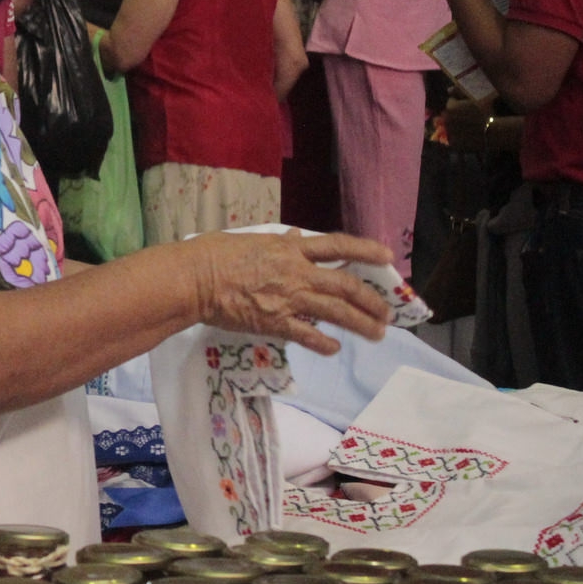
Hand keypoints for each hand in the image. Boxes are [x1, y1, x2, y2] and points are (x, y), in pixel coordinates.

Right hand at [191, 230, 393, 355]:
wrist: (195, 279)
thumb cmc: (214, 254)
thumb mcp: (251, 240)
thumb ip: (278, 242)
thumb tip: (297, 236)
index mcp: (290, 249)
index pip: (337, 246)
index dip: (365, 250)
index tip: (387, 257)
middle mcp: (297, 272)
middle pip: (346, 285)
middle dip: (371, 300)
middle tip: (386, 313)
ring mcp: (289, 299)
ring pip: (336, 312)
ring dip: (361, 324)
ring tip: (377, 333)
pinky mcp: (276, 322)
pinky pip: (308, 335)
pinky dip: (324, 343)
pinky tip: (334, 348)